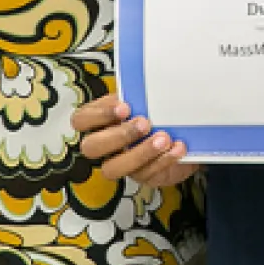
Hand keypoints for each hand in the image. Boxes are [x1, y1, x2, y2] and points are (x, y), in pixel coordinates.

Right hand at [71, 95, 198, 187]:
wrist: (182, 134)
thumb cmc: (156, 112)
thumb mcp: (145, 100)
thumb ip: (137, 95)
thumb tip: (143, 87)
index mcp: (100, 121)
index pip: (80, 120)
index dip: (99, 115)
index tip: (125, 107)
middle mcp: (104, 145)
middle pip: (91, 147)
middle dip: (118, 135)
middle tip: (145, 123)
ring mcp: (120, 164)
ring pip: (112, 168)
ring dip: (139, 153)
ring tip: (163, 138)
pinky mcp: (141, 177)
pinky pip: (145, 174)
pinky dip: (163, 160)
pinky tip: (177, 148)